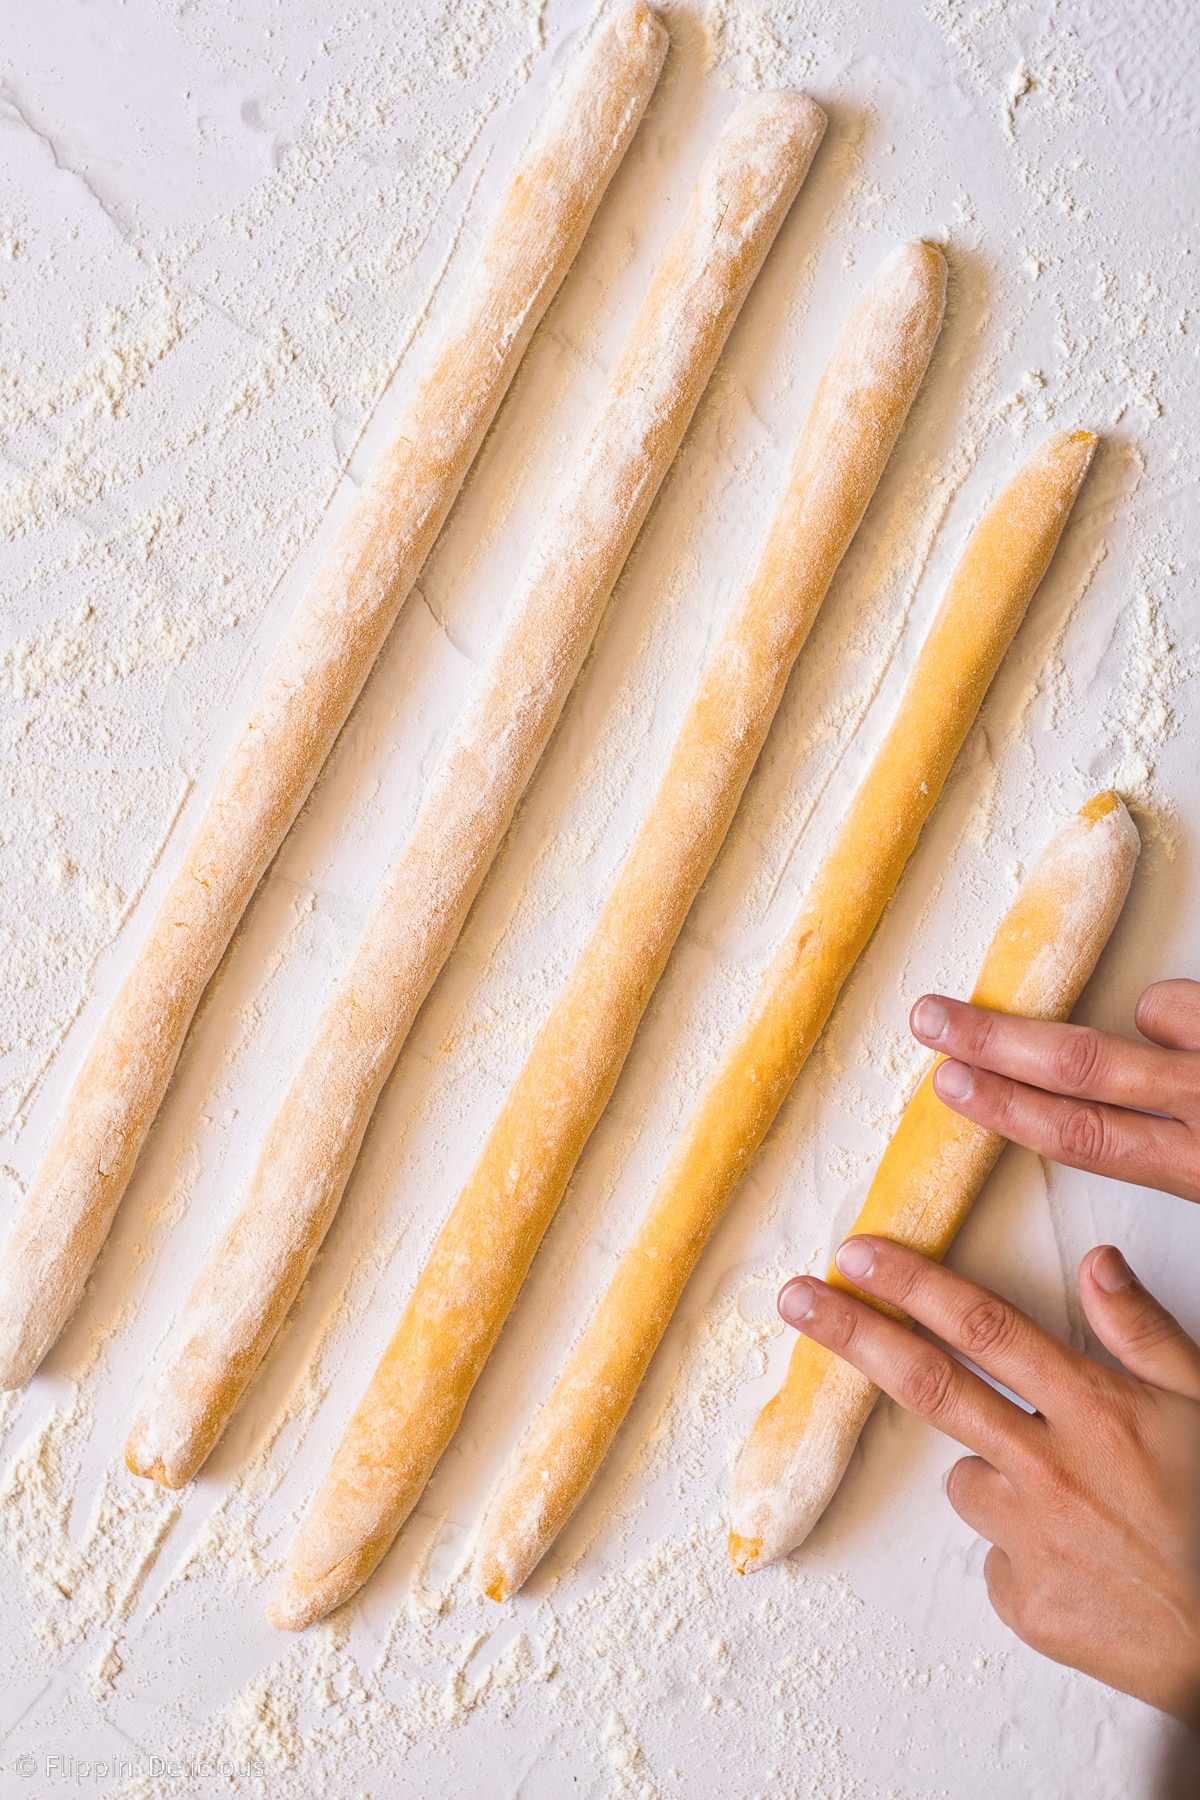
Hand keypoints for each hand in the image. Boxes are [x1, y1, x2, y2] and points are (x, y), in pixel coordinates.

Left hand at [777, 1237, 1199, 1722]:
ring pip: (967, 1479)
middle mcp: (1051, 1469)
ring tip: (1073, 1500)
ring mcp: (1030, 1538)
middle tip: (798, 1300)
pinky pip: (994, 1555)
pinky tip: (1078, 1558)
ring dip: (992, 1470)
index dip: (915, 1285)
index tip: (858, 1255)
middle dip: (854, 1335)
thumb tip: (1095, 1263)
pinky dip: (1020, 1546)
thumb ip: (1144, 1333)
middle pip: (929, 1385)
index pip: (985, 1328)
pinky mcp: (1022, 1601)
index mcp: (1096, 1412)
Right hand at [907, 978, 1199, 1201]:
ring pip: (1143, 1014)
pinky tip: (1186, 1024)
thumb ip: (1177, 1169)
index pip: (1080, 1135)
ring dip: (1128, 1017)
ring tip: (1135, 1023)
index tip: (950, 1084)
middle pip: (1076, 1067)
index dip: (1006, 1107)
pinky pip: (1181, 998)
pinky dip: (1170, 1006)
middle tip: (932, 1019)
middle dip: (991, 1040)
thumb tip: (1122, 1161)